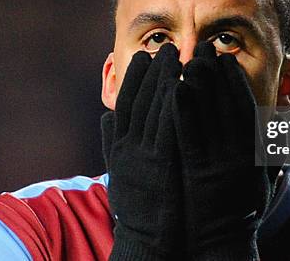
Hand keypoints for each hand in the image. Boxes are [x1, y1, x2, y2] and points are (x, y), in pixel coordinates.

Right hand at [102, 43, 182, 260]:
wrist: (145, 240)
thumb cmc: (137, 207)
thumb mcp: (119, 172)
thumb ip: (112, 143)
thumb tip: (106, 117)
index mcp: (120, 147)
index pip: (126, 104)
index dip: (135, 79)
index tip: (144, 57)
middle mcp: (129, 148)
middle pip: (141, 101)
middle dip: (154, 72)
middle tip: (165, 48)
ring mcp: (144, 156)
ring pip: (155, 110)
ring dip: (165, 80)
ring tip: (177, 56)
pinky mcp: (161, 167)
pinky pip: (169, 129)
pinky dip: (175, 106)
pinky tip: (183, 86)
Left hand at [173, 41, 270, 259]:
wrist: (223, 243)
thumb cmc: (242, 211)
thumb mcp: (262, 181)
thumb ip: (268, 153)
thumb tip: (277, 127)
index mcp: (254, 152)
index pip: (245, 107)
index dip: (235, 80)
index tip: (225, 58)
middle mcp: (240, 154)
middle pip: (226, 105)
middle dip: (214, 74)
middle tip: (204, 48)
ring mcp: (220, 164)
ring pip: (209, 117)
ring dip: (198, 85)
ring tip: (188, 59)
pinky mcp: (198, 175)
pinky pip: (189, 138)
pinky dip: (183, 112)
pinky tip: (174, 90)